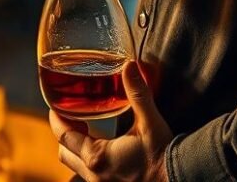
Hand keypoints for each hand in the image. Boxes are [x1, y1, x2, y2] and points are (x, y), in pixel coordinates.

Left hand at [49, 61, 173, 181]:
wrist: (182, 179)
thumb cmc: (164, 156)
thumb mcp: (150, 122)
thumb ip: (137, 93)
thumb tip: (129, 66)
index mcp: (97, 157)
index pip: (64, 136)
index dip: (56, 120)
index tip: (55, 107)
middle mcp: (94, 175)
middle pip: (65, 153)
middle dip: (64, 135)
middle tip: (71, 117)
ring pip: (76, 167)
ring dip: (77, 150)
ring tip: (88, 133)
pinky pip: (90, 176)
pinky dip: (90, 162)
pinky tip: (105, 152)